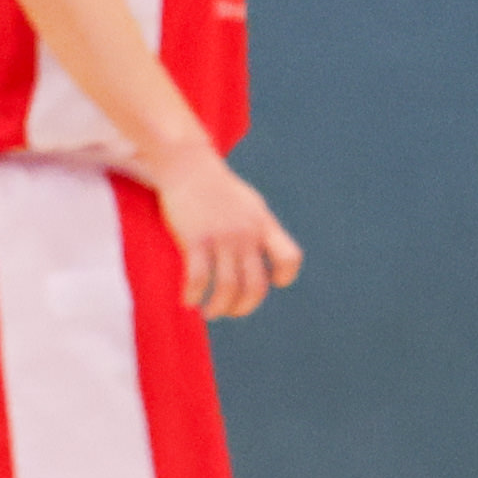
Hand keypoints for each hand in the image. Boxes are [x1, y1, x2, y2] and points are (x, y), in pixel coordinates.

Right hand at [152, 151, 301, 319]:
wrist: (188, 165)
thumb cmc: (217, 187)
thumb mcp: (249, 204)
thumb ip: (258, 228)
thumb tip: (261, 253)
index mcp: (264, 225)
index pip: (290, 258)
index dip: (284, 276)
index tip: (270, 281)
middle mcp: (248, 234)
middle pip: (256, 286)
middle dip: (244, 307)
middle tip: (229, 311)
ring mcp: (223, 237)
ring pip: (228, 288)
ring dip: (219, 308)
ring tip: (209, 312)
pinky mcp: (196, 239)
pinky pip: (199, 278)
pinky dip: (194, 295)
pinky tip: (188, 301)